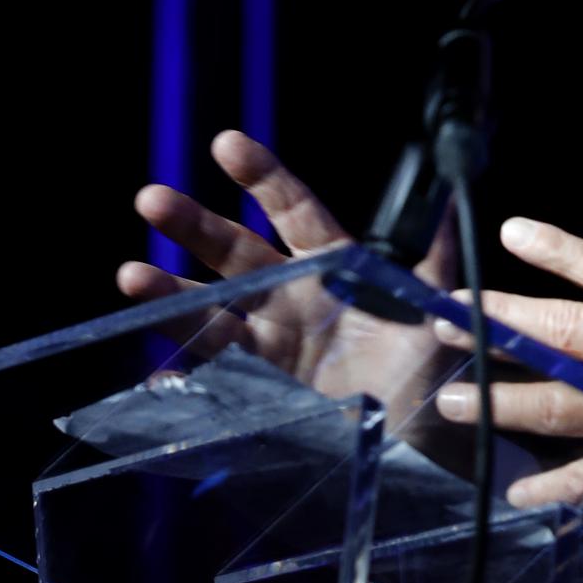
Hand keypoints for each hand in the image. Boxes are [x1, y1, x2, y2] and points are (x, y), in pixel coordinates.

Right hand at [118, 130, 455, 432]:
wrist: (422, 437)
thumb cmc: (428, 364)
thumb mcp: (436, 306)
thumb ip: (437, 252)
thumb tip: (451, 195)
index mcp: (333, 265)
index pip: (293, 210)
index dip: (262, 178)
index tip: (228, 145)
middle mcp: (293, 295)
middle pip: (235, 252)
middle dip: (194, 225)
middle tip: (152, 199)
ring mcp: (271, 340)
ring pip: (212, 309)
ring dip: (169, 293)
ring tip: (130, 276)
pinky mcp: (261, 387)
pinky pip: (216, 376)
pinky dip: (187, 376)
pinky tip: (163, 377)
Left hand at [431, 217, 582, 553]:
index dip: (554, 248)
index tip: (509, 232)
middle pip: (557, 327)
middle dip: (493, 320)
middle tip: (446, 315)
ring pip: (551, 399)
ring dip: (493, 400)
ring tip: (451, 400)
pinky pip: (578, 478)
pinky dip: (543, 486)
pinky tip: (514, 489)